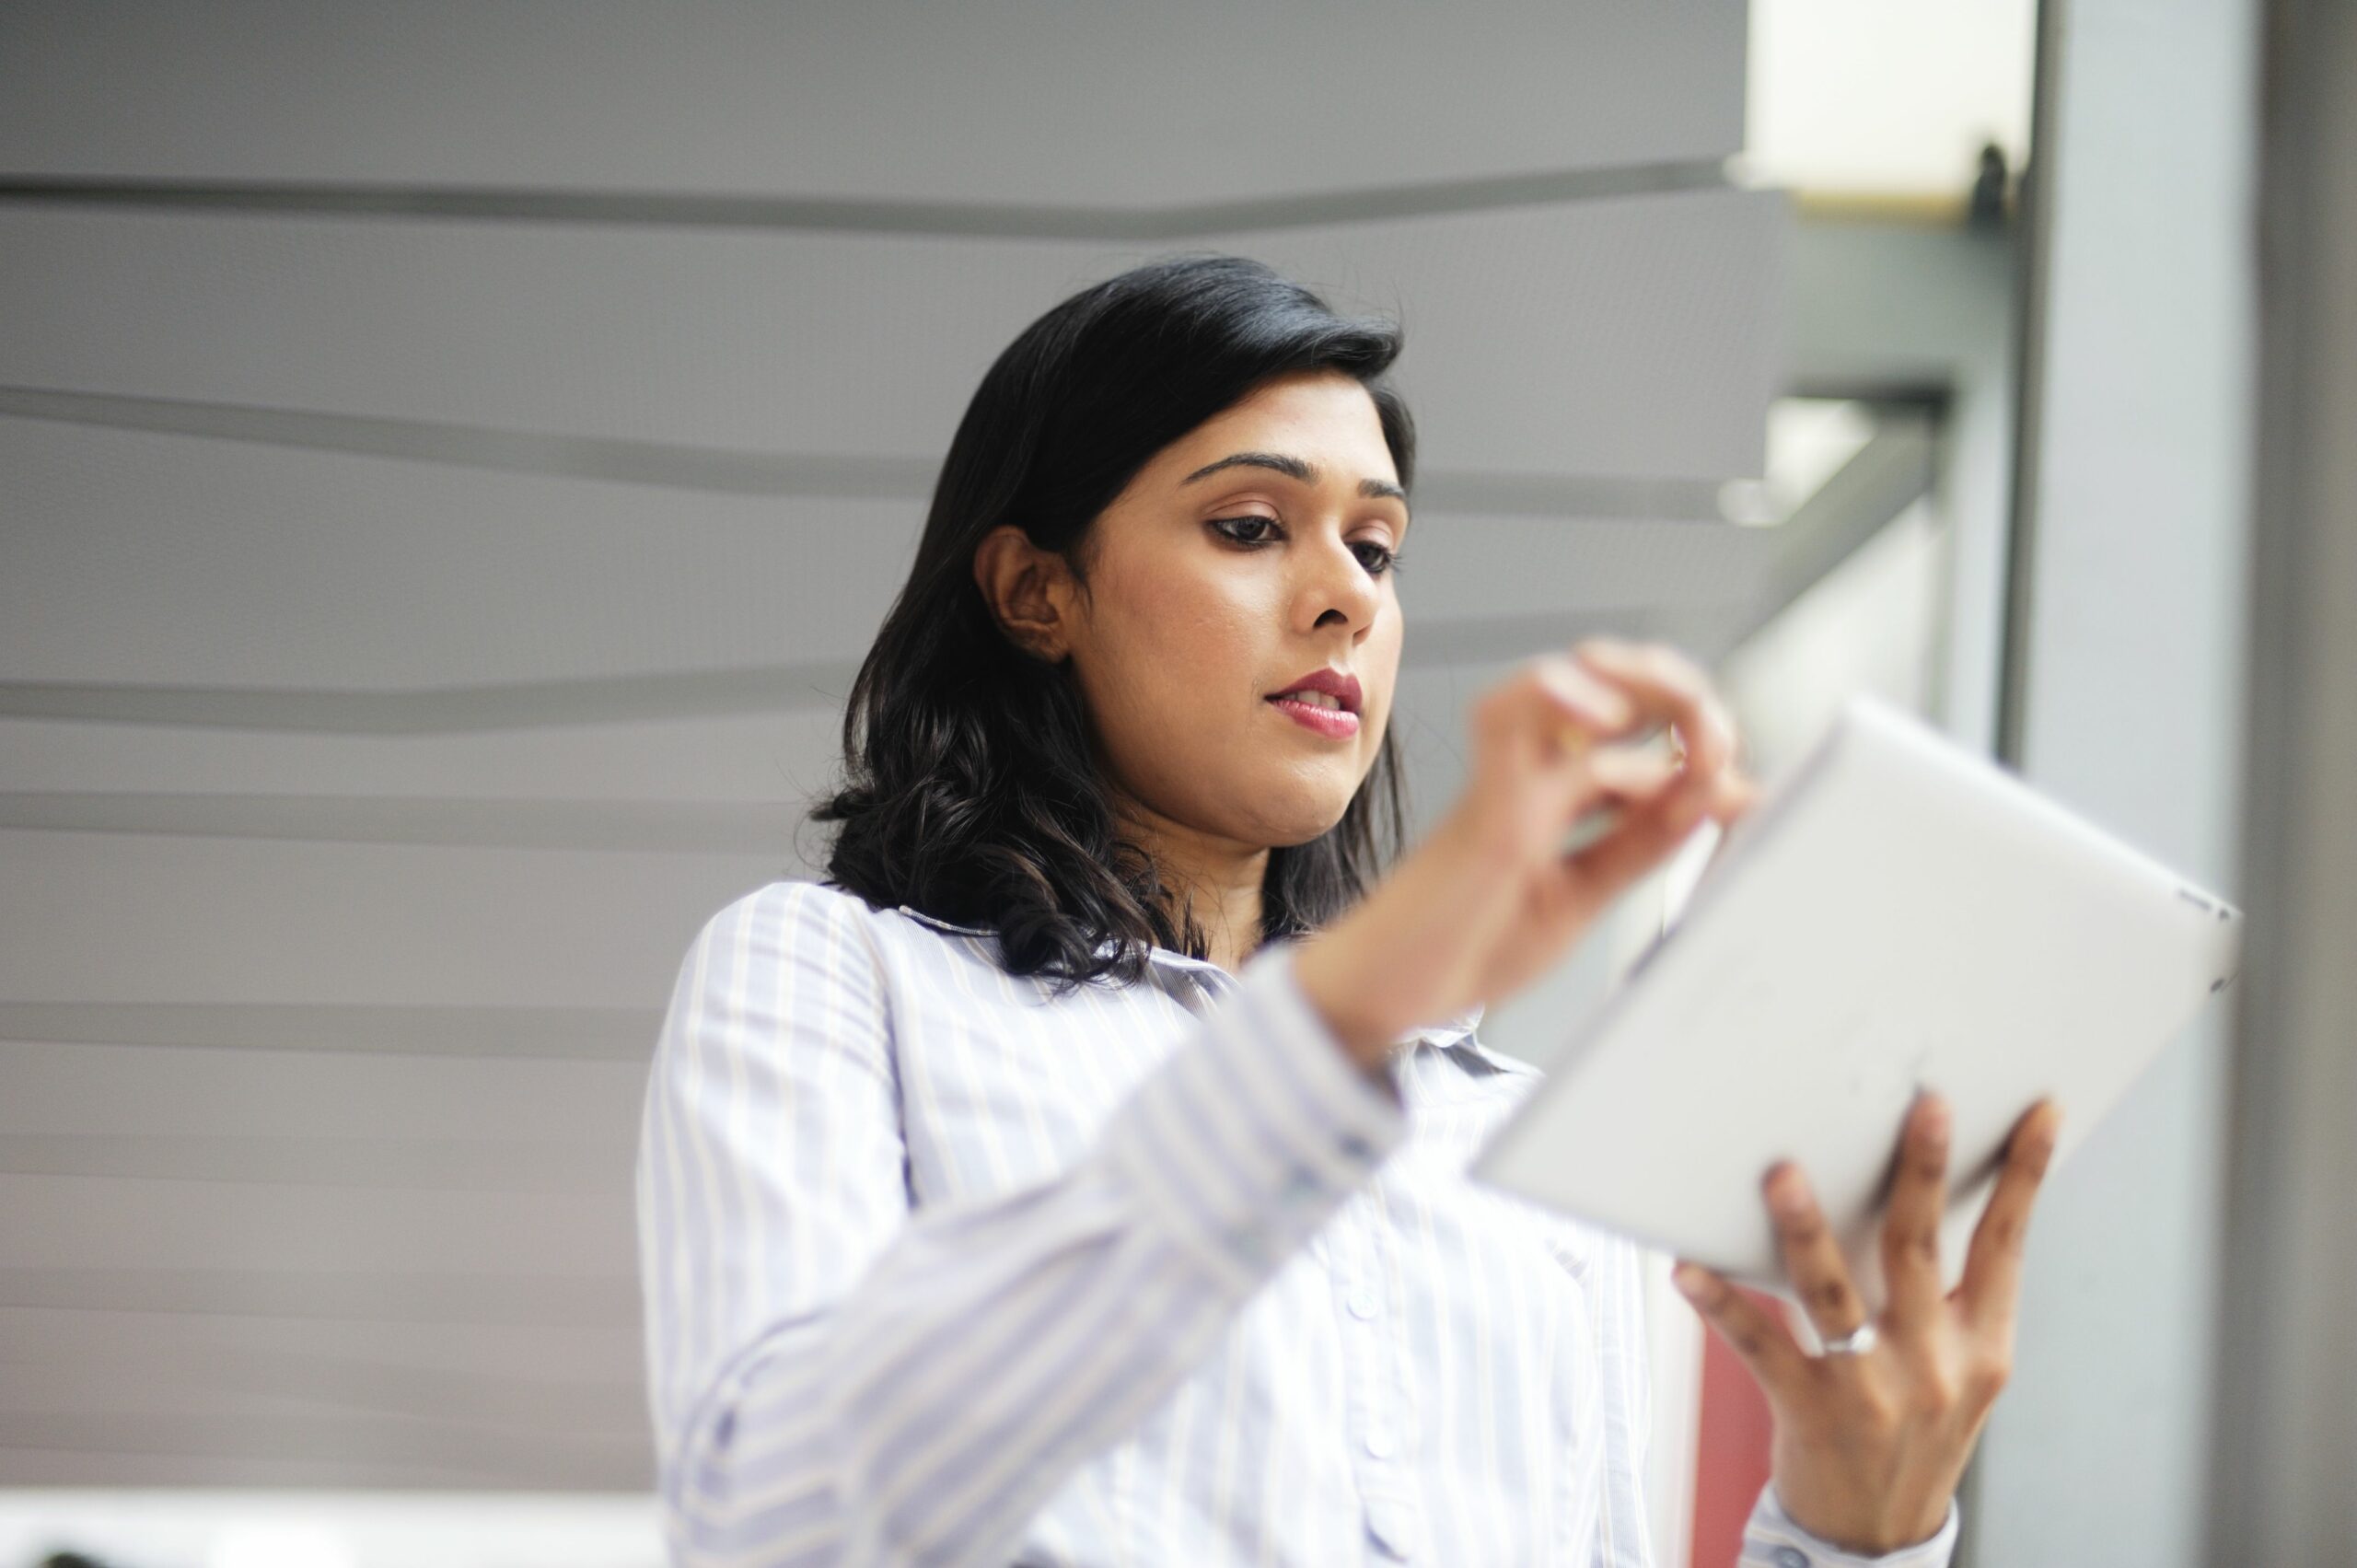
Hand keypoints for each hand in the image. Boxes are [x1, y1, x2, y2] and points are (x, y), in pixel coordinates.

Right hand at [1295, 636, 1754, 1065]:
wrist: (1379, 994)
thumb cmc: (1461, 946)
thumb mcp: (1578, 899)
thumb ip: (1639, 846)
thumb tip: (1717, 797)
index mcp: (1560, 800)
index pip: (1643, 742)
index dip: (1704, 752)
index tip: (1745, 792)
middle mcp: (1532, 778)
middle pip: (1609, 688)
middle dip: (1678, 695)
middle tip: (1719, 743)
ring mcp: (1503, 784)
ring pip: (1563, 683)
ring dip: (1634, 683)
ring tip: (1687, 716)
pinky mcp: (1481, 807)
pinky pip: (1506, 722)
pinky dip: (1557, 699)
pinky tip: (1606, 716)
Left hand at [1670, 1093, 2065, 1553]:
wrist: (1877, 1535)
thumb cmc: (1914, 1434)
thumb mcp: (1959, 1372)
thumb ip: (1947, 1296)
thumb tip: (1922, 1189)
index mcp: (1982, 1347)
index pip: (2008, 1246)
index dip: (2026, 1177)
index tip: (2037, 1113)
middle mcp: (1934, 1365)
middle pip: (1921, 1250)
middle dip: (1923, 1173)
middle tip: (1924, 1106)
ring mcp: (1872, 1391)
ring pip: (1836, 1295)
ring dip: (1805, 1231)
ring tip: (1783, 1175)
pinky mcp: (1809, 1413)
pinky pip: (1759, 1347)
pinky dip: (1723, 1305)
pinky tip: (1690, 1268)